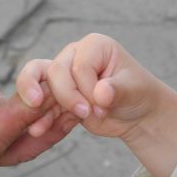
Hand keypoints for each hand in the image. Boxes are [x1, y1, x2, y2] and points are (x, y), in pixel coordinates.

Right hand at [17, 33, 161, 137]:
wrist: (135, 113)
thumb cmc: (138, 94)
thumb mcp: (134, 90)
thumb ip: (117, 90)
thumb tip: (101, 93)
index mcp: (94, 46)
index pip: (79, 65)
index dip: (88, 88)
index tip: (105, 105)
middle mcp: (74, 55)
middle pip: (55, 72)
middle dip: (68, 97)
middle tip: (87, 113)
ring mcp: (63, 75)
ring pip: (41, 84)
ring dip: (44, 106)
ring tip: (50, 124)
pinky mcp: (58, 94)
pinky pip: (41, 103)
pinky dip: (40, 117)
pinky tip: (38, 130)